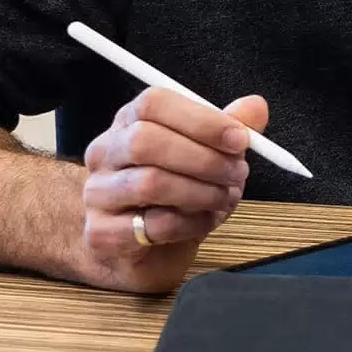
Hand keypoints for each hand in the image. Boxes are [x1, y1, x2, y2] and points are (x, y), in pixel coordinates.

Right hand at [72, 86, 263, 293]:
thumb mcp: (206, 154)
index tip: (240, 140)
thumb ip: (229, 129)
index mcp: (129, 122)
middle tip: (237, 174)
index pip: (153, 103)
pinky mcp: (101, 234)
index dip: (201, 120)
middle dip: (202, 158)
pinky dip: (190, 223)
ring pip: (148, 183)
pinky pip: (152, 225)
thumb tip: (255, 107)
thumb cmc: (174, 191)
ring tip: (225, 198)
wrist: (137, 248)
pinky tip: (206, 221)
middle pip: (145, 140)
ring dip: (200, 192)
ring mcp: (97, 194)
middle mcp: (105, 153)